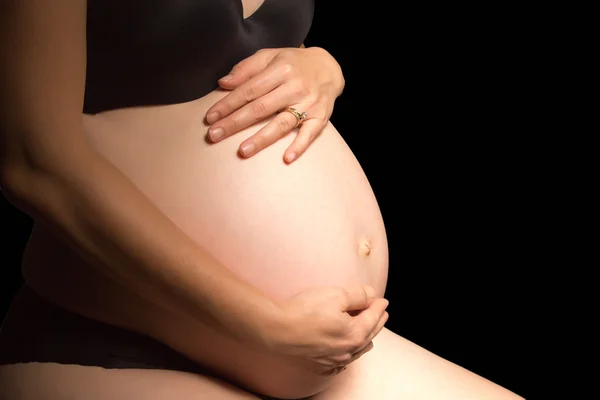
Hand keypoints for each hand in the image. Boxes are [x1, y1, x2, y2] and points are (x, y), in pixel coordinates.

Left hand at [205, 47, 344, 162]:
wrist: (329, 68)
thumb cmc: (294, 63)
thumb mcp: (270, 56)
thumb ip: (246, 68)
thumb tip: (223, 83)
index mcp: (280, 70)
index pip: (249, 90)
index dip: (228, 104)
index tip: (210, 118)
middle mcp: (295, 87)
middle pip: (261, 108)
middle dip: (235, 123)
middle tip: (214, 135)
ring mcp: (308, 104)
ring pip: (281, 124)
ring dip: (261, 138)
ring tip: (243, 150)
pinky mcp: (320, 118)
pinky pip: (309, 134)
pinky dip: (299, 146)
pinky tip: (286, 158)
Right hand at [267, 285, 388, 375]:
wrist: (277, 329)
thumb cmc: (305, 311)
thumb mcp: (336, 295)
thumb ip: (358, 295)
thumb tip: (371, 294)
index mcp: (355, 334)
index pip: (372, 317)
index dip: (378, 306)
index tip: (382, 300)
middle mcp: (347, 350)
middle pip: (368, 335)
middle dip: (376, 322)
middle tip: (381, 313)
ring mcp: (334, 359)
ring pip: (358, 349)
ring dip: (366, 337)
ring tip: (369, 329)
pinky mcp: (321, 363)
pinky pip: (344, 359)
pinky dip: (351, 350)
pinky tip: (349, 348)